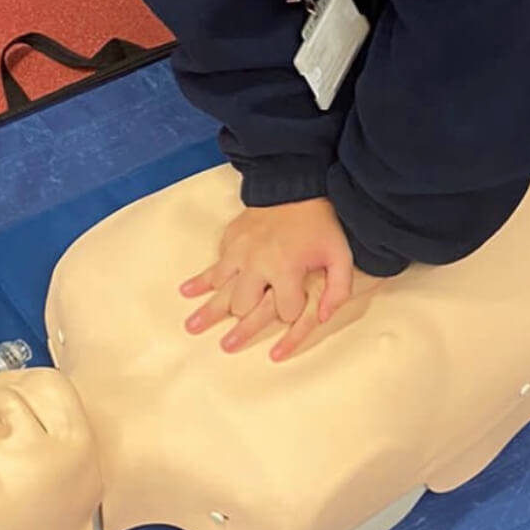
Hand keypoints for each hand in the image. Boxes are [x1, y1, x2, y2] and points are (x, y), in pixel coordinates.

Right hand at [179, 198, 354, 360]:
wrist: (294, 185)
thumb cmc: (320, 223)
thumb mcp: (340, 255)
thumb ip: (338, 290)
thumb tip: (324, 317)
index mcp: (285, 269)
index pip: (285, 311)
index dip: (292, 311)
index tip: (294, 304)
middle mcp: (257, 263)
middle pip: (243, 306)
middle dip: (243, 323)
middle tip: (229, 344)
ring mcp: (240, 251)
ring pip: (220, 289)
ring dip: (207, 310)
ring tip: (191, 327)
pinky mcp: (230, 239)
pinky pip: (215, 266)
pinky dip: (203, 279)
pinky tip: (188, 290)